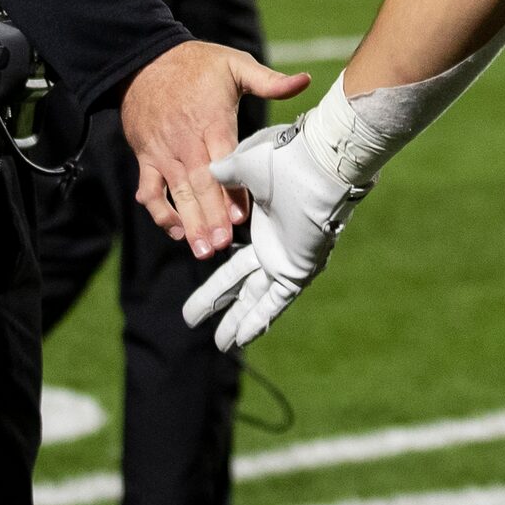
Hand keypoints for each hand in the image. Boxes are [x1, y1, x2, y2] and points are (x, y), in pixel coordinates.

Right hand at [122, 41, 310, 259]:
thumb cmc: (196, 64)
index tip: (240, 216)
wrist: (143, 59)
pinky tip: (176, 231)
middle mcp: (186, 141)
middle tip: (222, 245)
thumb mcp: (234, 64)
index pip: (224, 160)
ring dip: (189, 223)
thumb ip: (268, 80)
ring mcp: (164, 153)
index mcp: (211, 120)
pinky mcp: (147, 158)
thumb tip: (304, 81)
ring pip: (177, 193)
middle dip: (211, 216)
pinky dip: (160, 212)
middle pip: (200, 184)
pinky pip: (150, 191)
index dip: (231, 189)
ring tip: (202, 250)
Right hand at [180, 118, 368, 350]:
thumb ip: (227, 173)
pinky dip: (259, 320)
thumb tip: (209, 171)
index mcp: (262, 223)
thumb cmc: (287, 159)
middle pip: (237, 283)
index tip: (198, 286)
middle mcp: (273, 246)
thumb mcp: (247, 164)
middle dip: (213, 302)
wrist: (316, 165)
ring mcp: (284, 260)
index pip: (234, 255)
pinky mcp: (296, 270)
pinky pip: (275, 302)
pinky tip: (243, 340)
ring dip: (236, 322)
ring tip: (220, 346)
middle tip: (188, 319)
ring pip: (255, 300)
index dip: (218, 268)